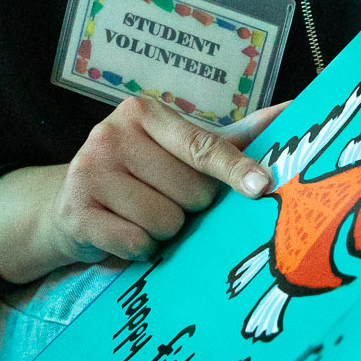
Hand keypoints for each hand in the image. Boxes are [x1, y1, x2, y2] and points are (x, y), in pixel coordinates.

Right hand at [0, 97, 288, 284]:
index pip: (201, 145)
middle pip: (190, 192)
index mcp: (143, 113)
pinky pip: (136, 243)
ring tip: (139, 216)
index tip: (262, 186)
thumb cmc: (139, 175)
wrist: (68, 204)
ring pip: (165, 222)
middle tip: (162, 200)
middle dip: (187, 208)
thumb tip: (292, 111)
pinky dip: (137, 249)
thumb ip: (231, 138)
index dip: (235, 169)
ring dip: (162, 231)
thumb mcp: (178, 150)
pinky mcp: (75, 210)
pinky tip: (122, 232)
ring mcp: (89, 170)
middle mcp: (112, 133)